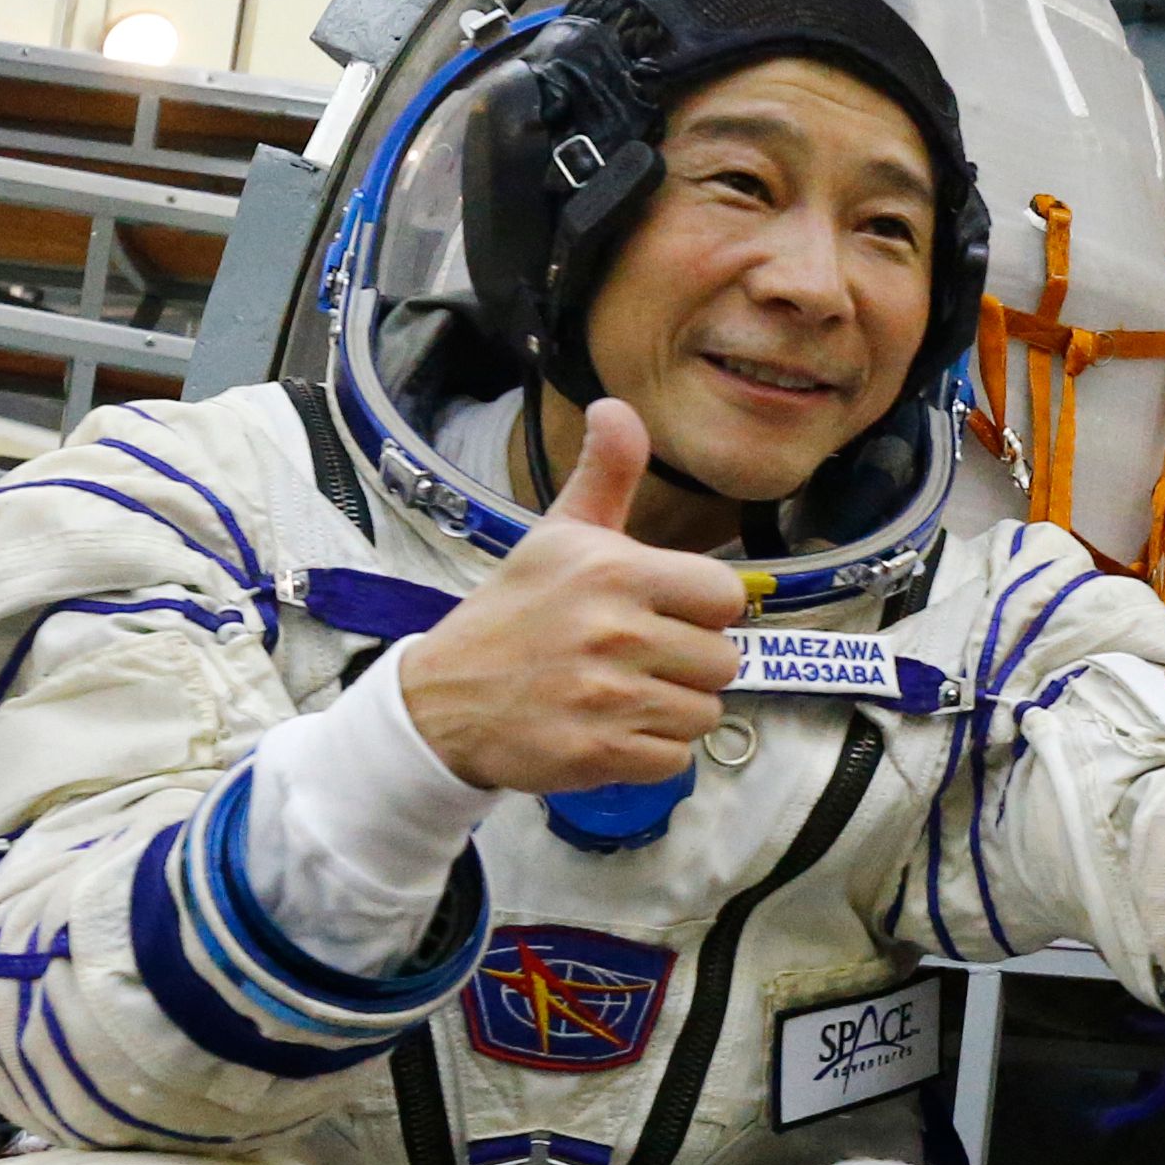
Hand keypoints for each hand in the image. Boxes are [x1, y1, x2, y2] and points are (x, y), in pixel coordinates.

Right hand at [399, 399, 747, 795]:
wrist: (439, 701)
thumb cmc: (513, 613)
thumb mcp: (558, 536)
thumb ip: (606, 473)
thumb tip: (617, 406)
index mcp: (614, 572)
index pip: (725, 595)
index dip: (702, 608)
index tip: (665, 611)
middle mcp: (615, 632)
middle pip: (723, 660)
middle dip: (688, 663)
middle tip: (637, 658)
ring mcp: (606, 697)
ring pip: (703, 712)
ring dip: (671, 709)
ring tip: (621, 693)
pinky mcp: (597, 754)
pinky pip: (674, 758)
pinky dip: (649, 753)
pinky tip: (610, 729)